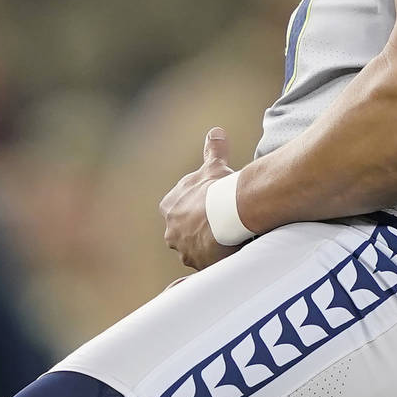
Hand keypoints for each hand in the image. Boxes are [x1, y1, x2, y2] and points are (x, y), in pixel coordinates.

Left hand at [161, 128, 239, 271]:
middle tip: (218, 225)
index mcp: (170, 207)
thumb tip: (216, 132)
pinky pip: (205, 264)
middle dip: (197, 230)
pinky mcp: (197, 263)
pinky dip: (214, 259)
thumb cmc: (219, 188)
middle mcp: (171, 230)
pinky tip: (227, 253)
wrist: (227, 212)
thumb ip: (213, 150)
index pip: (175, 210)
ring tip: (225, 240)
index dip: (192, 208)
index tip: (206, 207)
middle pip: (183, 232)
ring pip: (194, 249)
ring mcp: (183, 248)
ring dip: (206, 246)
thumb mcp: (215, 165)